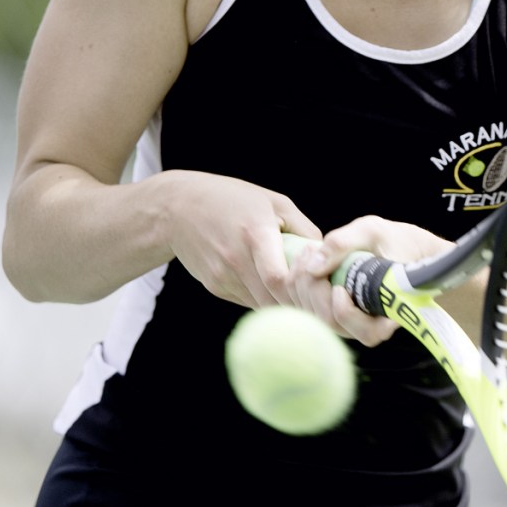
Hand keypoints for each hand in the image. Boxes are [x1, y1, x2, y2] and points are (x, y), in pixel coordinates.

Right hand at [160, 170, 319, 308]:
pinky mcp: (215, 287)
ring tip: (306, 301)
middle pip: (273, 299)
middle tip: (322, 305)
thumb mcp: (275, 203)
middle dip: (300, 306)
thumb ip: (304, 229)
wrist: (178, 208)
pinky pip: (248, 301)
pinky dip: (266, 301)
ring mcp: (223, 277)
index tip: (321, 287)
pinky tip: (279, 293)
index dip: (301, 289)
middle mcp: (236, 260)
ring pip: (262, 306)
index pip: (278, 278)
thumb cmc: (234, 200)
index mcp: (255, 234)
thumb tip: (328, 255)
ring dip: (285, 307)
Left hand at [285, 216, 451, 346]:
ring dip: (300, 284)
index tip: (339, 284)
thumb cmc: (392, 239)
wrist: (402, 248)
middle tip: (311, 251)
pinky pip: (305, 309)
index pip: (360, 329)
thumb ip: (343, 243)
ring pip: (311, 317)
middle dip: (312, 287)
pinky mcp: (330, 313)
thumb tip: (313, 266)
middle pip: (328, 322)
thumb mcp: (372, 231)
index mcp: (388, 314)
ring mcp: (346, 323)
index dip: (343, 310)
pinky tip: (302, 260)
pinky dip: (295, 286)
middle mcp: (366, 326)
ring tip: (307, 251)